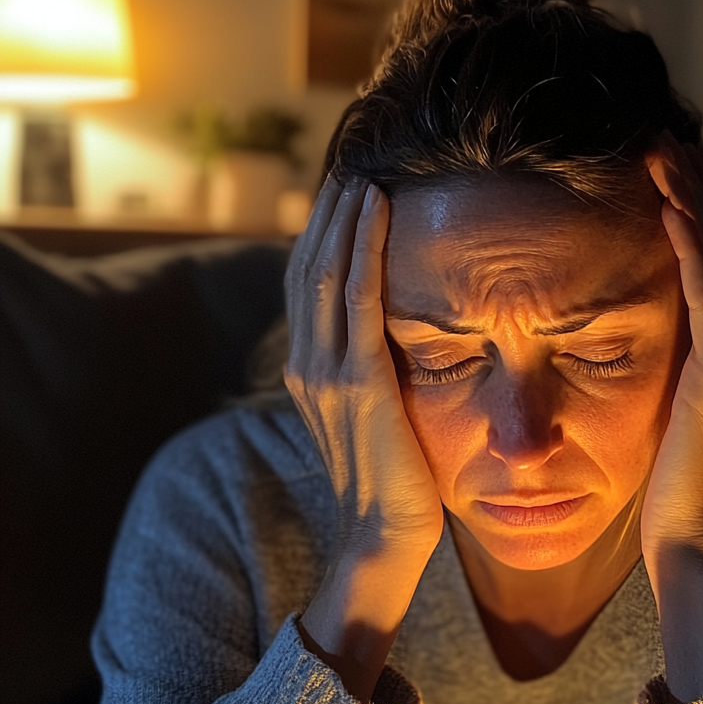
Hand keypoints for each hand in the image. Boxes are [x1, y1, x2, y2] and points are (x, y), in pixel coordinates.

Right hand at [284, 178, 443, 697]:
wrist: (385, 537)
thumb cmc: (394, 479)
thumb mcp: (374, 416)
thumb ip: (370, 372)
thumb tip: (394, 335)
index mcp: (309, 371)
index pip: (310, 286)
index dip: (324, 237)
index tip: (345, 194)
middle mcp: (307, 364)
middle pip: (309, 268)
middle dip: (328, 215)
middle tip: (350, 166)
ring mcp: (327, 373)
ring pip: (328, 273)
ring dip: (345, 218)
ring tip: (362, 174)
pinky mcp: (360, 383)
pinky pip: (359, 299)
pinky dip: (366, 249)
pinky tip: (380, 211)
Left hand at [642, 135, 702, 701]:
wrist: (690, 547)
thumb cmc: (667, 487)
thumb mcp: (663, 412)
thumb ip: (662, 368)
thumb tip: (629, 334)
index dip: (690, 202)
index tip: (653, 158)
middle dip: (694, 182)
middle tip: (658, 129)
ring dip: (694, 197)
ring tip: (661, 146)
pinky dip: (695, 250)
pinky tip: (670, 207)